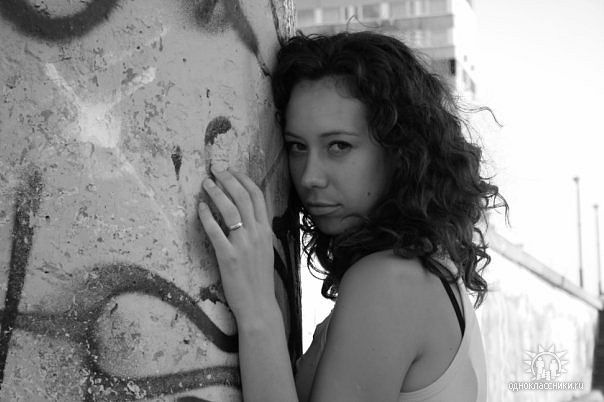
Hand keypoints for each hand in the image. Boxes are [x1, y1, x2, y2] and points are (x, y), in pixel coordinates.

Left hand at [198, 167, 275, 323]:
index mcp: (266, 231)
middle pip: (243, 197)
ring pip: (230, 209)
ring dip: (216, 192)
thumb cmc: (259, 280)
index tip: (232, 171)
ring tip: (205, 184)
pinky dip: (207, 216)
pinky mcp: (229, 256)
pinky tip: (200, 208)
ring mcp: (243, 244)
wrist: (259, 305)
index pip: (258, 196)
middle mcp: (257, 233)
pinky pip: (216, 231)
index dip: (243, 180)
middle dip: (228, 179)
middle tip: (215, 170)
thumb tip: (246, 217)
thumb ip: (258, 232)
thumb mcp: (265, 251)